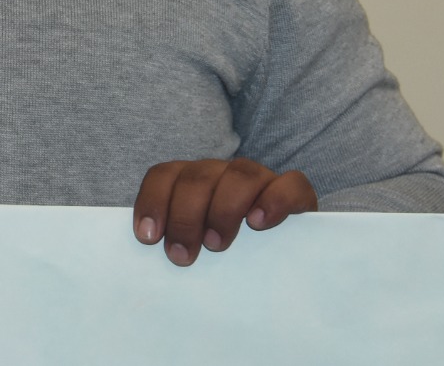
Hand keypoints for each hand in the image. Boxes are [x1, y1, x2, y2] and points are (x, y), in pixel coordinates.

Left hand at [133, 157, 316, 265]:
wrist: (284, 260)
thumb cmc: (228, 256)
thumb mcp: (196, 247)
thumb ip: (177, 244)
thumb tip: (149, 268)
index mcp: (193, 181)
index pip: (165, 175)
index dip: (153, 200)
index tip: (148, 236)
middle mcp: (223, 173)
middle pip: (198, 176)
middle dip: (184, 216)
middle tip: (182, 255)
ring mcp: (260, 179)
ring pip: (240, 174)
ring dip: (223, 209)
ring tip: (216, 244)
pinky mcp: (295, 193)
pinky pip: (290, 184)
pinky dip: (273, 200)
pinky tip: (258, 222)